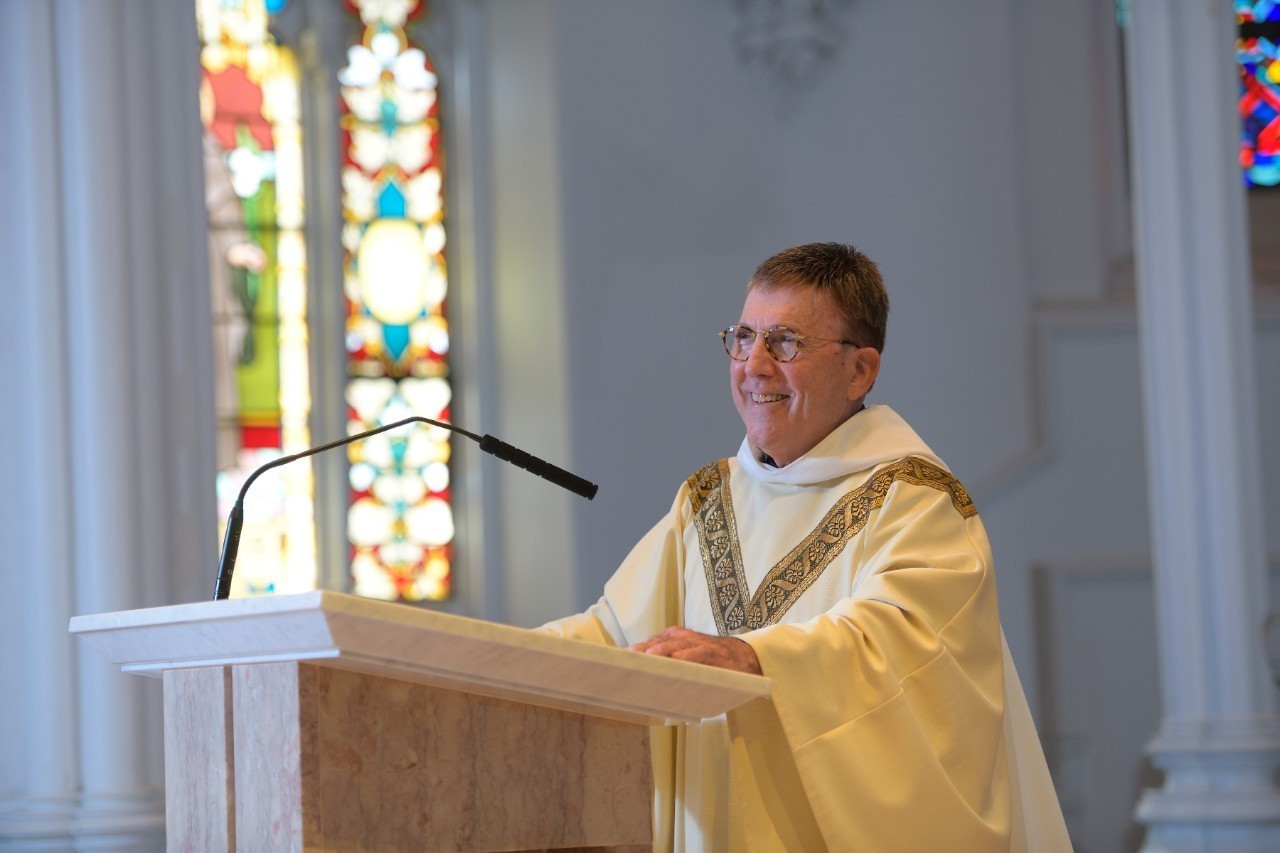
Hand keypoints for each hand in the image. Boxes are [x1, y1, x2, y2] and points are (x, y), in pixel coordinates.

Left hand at [628, 626, 762, 674]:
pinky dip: (689, 655)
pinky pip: (699, 652)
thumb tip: (645, 687)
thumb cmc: (709, 663)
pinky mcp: (713, 651)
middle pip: (658, 643)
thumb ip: (668, 669)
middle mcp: (682, 638)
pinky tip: (679, 659)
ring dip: (662, 650)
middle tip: (627, 658)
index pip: (649, 644)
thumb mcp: (686, 663)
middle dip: (642, 650)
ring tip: (649, 656)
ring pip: (676, 645)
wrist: (743, 657)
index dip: (635, 651)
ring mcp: (697, 643)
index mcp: (672, 640)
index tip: (619, 660)